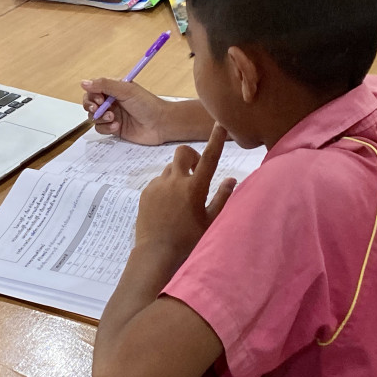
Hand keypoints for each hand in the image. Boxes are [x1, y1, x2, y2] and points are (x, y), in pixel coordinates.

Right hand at [81, 78, 168, 144]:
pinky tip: (117, 126)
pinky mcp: (114, 128)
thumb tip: (83, 83)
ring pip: (94, 117)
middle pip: (90, 103)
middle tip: (99, 109)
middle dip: (91, 107)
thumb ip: (104, 85)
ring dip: (100, 118)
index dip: (92, 95)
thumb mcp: (126, 90)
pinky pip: (100, 129)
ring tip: (113, 118)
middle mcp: (111, 101)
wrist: (161, 124)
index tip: (99, 99)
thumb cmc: (147, 104)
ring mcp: (112, 115)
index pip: (93, 89)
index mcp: (114, 89)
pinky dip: (106, 128)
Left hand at [135, 124, 236, 267]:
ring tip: (181, 198)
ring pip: (170, 169)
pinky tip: (167, 207)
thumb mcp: (210, 221)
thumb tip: (231, 180)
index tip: (219, 124)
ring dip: (178, 175)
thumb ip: (222, 198)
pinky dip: (165, 187)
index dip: (215, 139)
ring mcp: (158, 185)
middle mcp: (175, 181)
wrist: (156, 253)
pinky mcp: (145, 192)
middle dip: (191, 157)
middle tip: (196, 174)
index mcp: (195, 188)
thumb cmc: (188, 240)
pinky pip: (158, 181)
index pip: (209, 158)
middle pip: (183, 153)